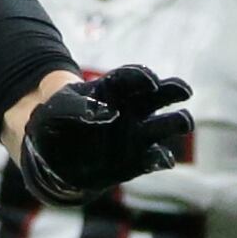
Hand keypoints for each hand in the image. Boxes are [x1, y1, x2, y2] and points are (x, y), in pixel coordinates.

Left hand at [18, 65, 194, 202]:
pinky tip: (165, 160)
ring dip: (177, 121)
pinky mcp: (136, 160)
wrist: (51, 155)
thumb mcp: (57, 109)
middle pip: (159, 95)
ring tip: (184, 122)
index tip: (150, 82)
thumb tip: (99, 113)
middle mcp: (131, 109)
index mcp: (113, 90)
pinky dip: (161, 159)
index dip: (143, 77)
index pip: (132, 77)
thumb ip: (76, 108)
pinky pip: (154, 158)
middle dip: (174, 90)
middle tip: (185, 91)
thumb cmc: (55, 122)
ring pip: (165, 124)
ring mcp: (137, 134)